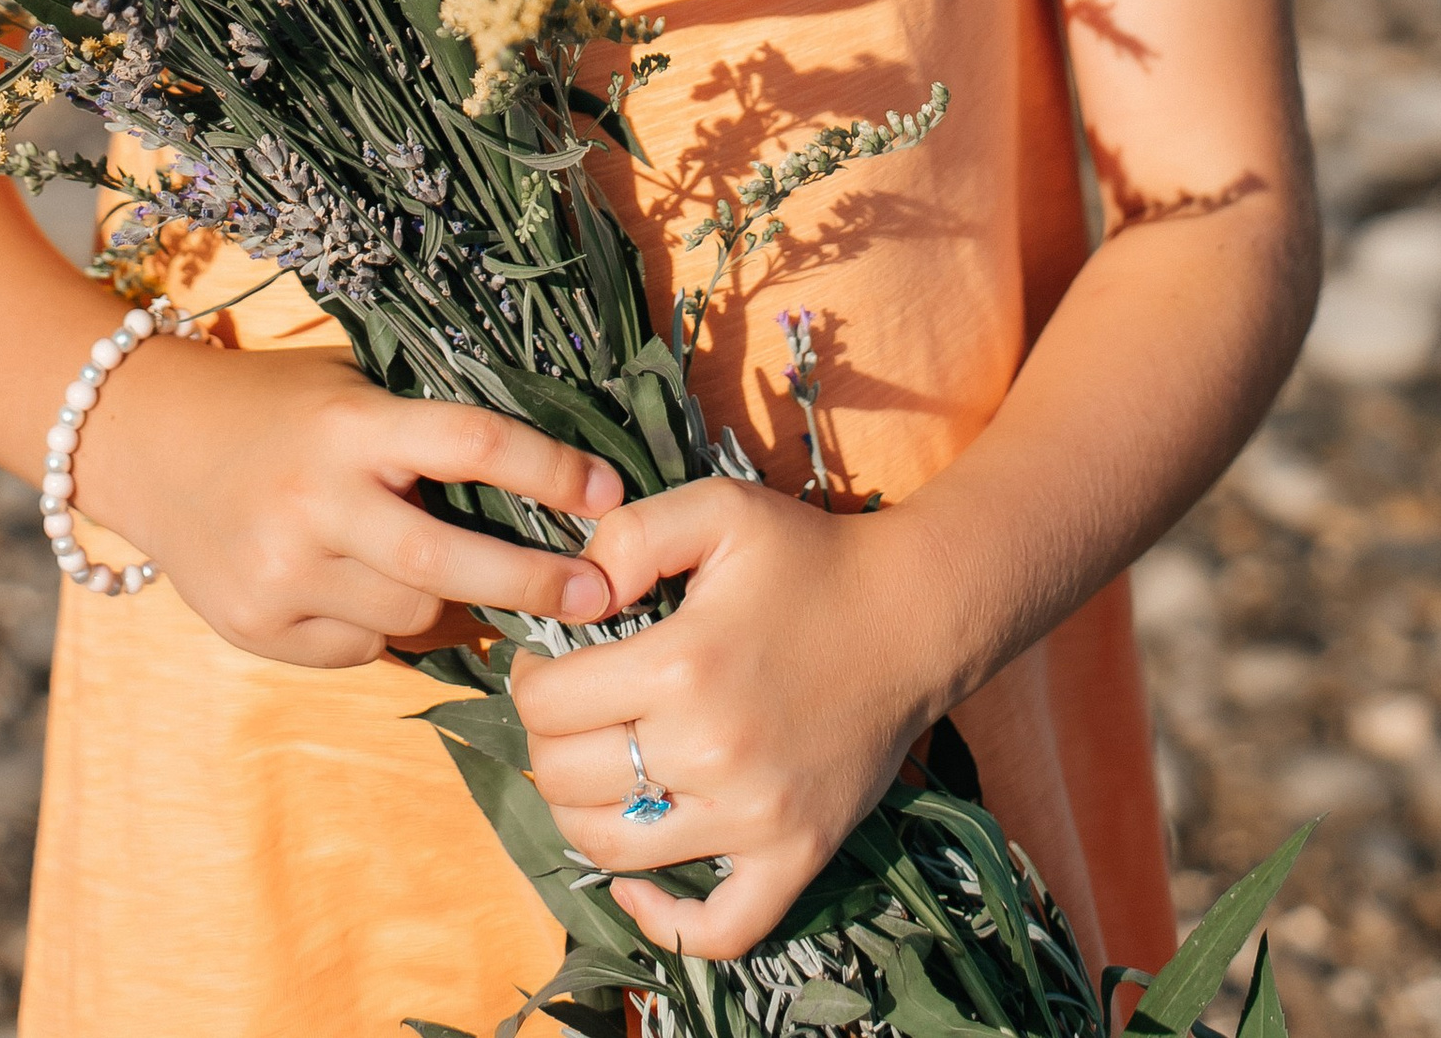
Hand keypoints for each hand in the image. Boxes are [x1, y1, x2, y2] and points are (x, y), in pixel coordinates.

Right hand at [86, 341, 620, 668]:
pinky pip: (363, 646)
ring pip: (411, 613)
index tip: (611, 492)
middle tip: (598, 595)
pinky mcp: (259, 627)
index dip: (551, 470)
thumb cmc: (274, 406)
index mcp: (349, 425)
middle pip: (452, 560)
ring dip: (452, 602)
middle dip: (535, 581)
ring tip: (466, 578)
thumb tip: (542, 492)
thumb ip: (419, 436)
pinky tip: (370, 588)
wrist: (145, 443)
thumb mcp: (349, 390)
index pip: (471, 444)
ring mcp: (282, 572)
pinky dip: (386, 624)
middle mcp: (315, 501)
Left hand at [510, 480, 949, 962]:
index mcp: (682, 663)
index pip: (546, 703)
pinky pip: (717, 930)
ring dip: (580, 814)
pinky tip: (638, 880)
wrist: (911, 616)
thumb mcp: (718, 510)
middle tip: (568, 712)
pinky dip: (664, 919)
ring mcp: (756, 817)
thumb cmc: (808, 558)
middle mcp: (713, 750)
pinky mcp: (796, 856)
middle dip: (546, 741)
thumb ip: (631, 534)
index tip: (545, 661)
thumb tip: (575, 588)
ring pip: (614, 852)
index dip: (528, 679)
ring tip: (594, 769)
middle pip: (565, 779)